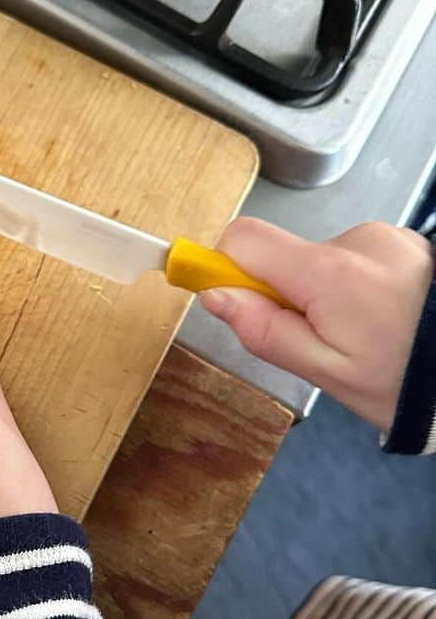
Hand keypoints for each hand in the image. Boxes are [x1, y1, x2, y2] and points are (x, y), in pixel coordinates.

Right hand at [201, 219, 433, 430]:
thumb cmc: (403, 382)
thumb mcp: (326, 372)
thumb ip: (266, 332)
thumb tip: (214, 296)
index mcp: (329, 273)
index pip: (244, 239)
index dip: (222, 266)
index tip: (230, 300)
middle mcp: (355, 240)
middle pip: (281, 254)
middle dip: (284, 293)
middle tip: (318, 340)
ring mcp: (383, 236)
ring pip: (318, 258)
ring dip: (324, 292)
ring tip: (361, 333)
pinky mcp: (402, 240)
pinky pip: (352, 256)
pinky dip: (353, 285)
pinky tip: (381, 316)